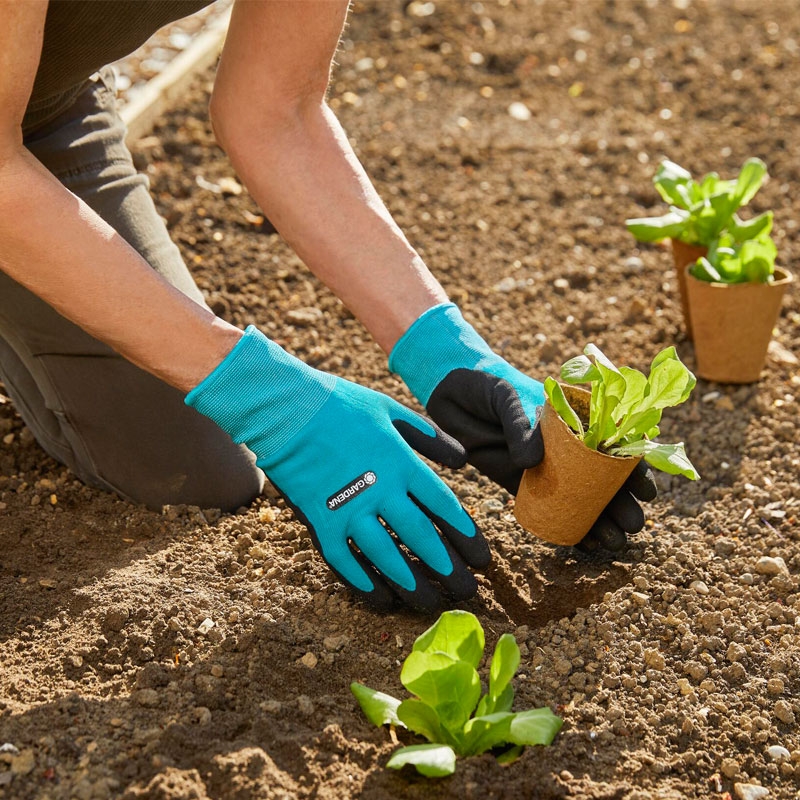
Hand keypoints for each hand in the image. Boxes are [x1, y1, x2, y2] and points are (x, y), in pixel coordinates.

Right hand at [186, 326, 488, 610]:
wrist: (285, 408)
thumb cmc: (340, 404)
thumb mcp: (391, 409)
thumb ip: (429, 436)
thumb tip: (462, 462)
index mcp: (401, 462)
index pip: (443, 506)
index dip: (466, 535)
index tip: (482, 558)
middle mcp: (380, 491)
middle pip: (421, 537)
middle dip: (447, 568)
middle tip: (466, 591)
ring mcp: (348, 509)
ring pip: (386, 556)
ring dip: (410, 583)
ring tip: (430, 603)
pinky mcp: (319, 520)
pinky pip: (343, 560)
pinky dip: (361, 581)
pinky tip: (379, 597)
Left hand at [389, 303, 656, 548]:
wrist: (450, 391)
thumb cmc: (485, 385)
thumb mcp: (506, 397)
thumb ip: (521, 426)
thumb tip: (532, 463)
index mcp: (573, 418)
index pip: (614, 443)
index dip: (633, 467)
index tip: (644, 489)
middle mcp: (565, 446)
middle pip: (602, 477)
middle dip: (620, 503)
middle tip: (631, 525)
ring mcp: (543, 466)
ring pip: (580, 497)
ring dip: (599, 521)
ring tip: (612, 544)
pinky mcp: (518, 483)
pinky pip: (548, 508)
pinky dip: (567, 526)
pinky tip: (584, 546)